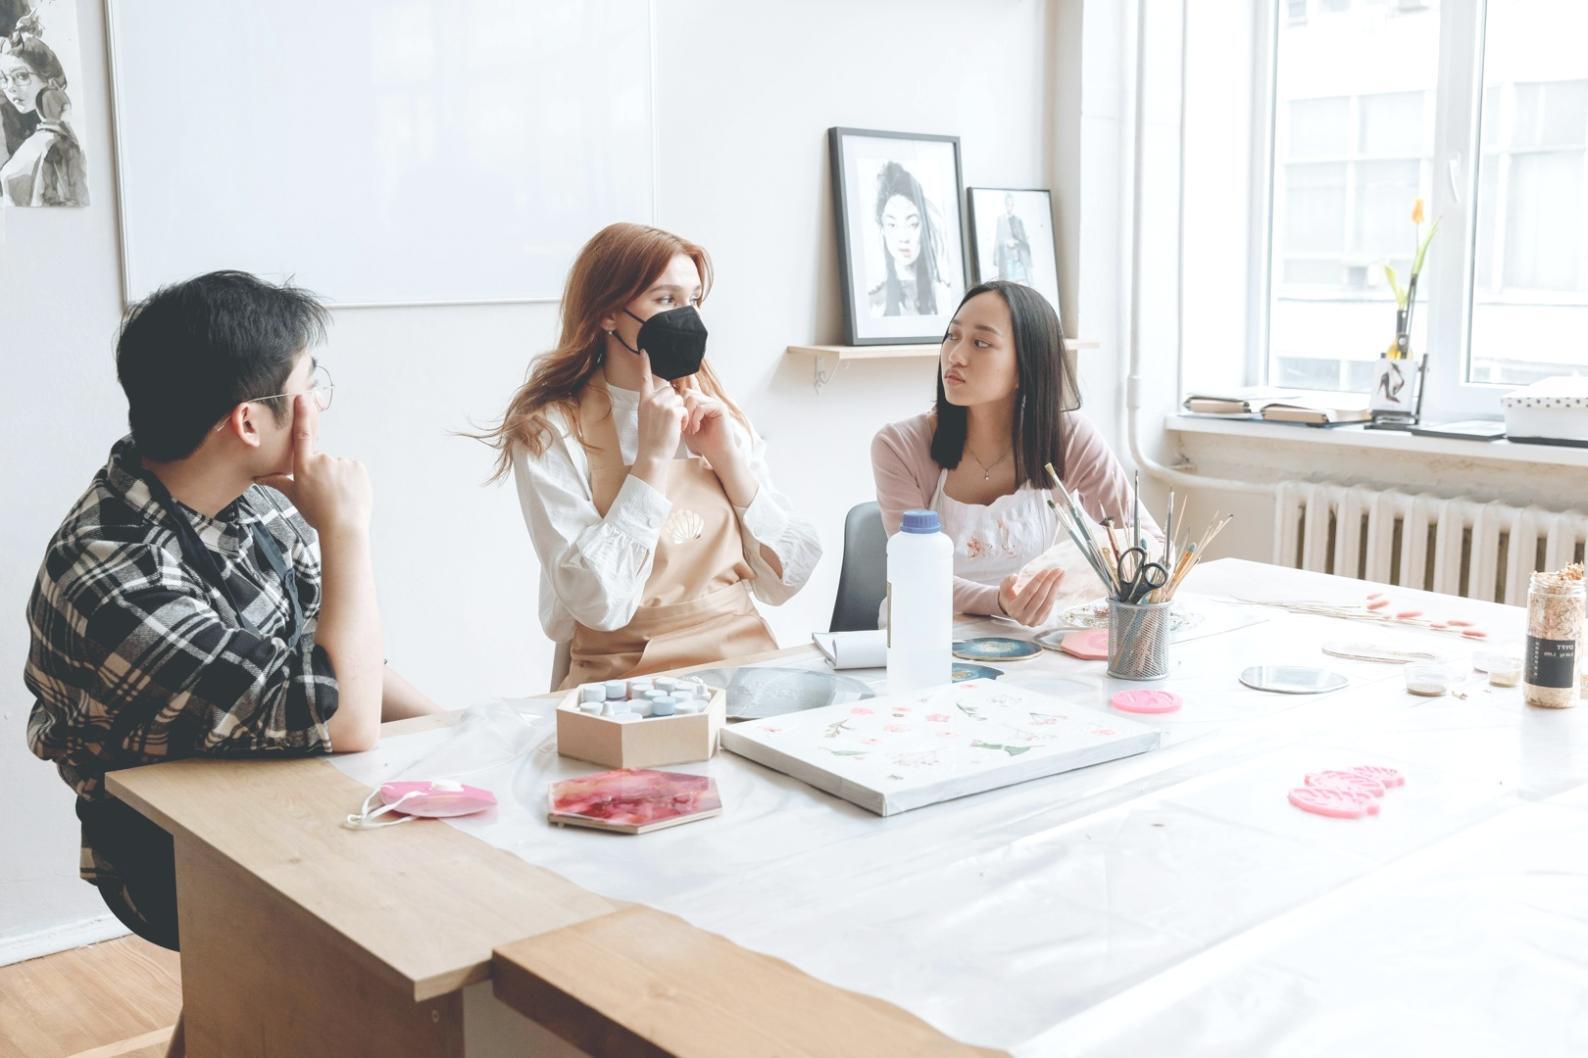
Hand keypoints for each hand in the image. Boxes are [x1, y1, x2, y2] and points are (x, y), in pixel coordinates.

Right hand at [258, 394, 371, 535]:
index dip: (302, 415)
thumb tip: (259, 478)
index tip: (302, 398)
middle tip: (325, 493)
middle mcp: (323, 460)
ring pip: (339, 466)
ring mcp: (342, 462)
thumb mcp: (294, 497)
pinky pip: (353, 470)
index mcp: (304, 466)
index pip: (301, 435)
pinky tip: (349, 493)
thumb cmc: (317, 513)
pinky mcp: (358, 467)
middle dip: (324, 473)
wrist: (343, 527)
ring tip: (338, 496)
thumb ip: (278, 482)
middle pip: (323, 461)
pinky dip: (352, 479)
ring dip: (339, 477)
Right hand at [632, 351, 685, 489]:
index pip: (644, 379)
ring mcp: (661, 404)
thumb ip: (653, 406)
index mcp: (643, 402)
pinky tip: (678, 428)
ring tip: (673, 425)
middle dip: (675, 403)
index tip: (644, 352)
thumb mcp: (646, 419)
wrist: (652, 454)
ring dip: (681, 411)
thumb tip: (667, 396)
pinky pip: (685, 409)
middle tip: (669, 420)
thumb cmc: (651, 441)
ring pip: (680, 399)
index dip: (644, 365)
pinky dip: (685, 419)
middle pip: (670, 390)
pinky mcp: (672, 411)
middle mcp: (651, 400)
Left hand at [679, 385, 737, 467]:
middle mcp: (709, 401)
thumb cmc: (702, 443)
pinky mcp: (720, 408)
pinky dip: (695, 419)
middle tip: (684, 427)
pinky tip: (696, 429)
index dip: (679, 407)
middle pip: (688, 393)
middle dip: (683, 410)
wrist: (718, 454)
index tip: (680, 425)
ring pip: (693, 398)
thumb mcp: (686, 427)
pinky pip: (701, 407)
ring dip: (689, 415)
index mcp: (701, 404)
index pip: (685, 394)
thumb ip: (681, 414)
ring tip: (691, 429)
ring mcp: (715, 403)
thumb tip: (670, 404)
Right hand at [998, 568, 1064, 626]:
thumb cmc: (1009, 597)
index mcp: (1013, 609)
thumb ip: (1007, 582)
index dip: (1038, 580)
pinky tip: (1058, 584)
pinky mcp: (1042, 621)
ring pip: (1048, 602)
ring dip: (1056, 587)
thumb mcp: (1004, 588)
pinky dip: (1055, 594)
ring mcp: (1034, 621)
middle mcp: (1024, 617)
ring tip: (1061, 574)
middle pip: (1040, 597)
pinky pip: (1050, 606)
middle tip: (1057, 569)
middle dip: (1050, 582)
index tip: (1046, 570)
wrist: (1012, 611)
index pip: (1028, 592)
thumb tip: (1015, 577)